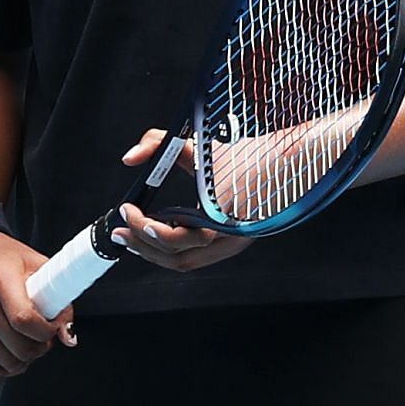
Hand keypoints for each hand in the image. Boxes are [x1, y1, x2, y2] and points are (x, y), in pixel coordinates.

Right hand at [0, 229, 75, 377]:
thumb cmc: (1, 256)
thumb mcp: (35, 265)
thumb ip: (58, 298)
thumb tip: (67, 335)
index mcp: (0, 278)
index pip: (25, 320)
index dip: (46, 332)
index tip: (52, 327)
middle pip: (18, 347)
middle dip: (39, 348)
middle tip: (43, 337)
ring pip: (5, 362)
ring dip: (24, 359)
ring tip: (28, 342)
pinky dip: (5, 366)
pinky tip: (12, 351)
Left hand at [113, 129, 254, 272]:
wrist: (285, 162)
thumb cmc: (244, 154)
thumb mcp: (197, 143)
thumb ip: (158, 143)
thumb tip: (129, 159)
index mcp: (221, 220)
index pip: (174, 239)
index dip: (144, 228)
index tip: (126, 208)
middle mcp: (229, 240)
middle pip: (178, 259)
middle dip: (143, 245)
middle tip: (119, 231)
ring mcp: (233, 245)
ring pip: (187, 262)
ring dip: (155, 251)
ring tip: (133, 236)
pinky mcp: (233, 243)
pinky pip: (198, 256)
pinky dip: (174, 248)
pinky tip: (160, 233)